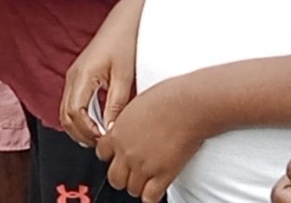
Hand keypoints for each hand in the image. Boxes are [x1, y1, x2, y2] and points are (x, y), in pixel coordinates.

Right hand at [60, 0, 139, 148]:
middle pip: (65, 116)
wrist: (124, 22)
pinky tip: (97, 123)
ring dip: (80, 127)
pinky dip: (80, 117)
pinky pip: (71, 103)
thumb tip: (112, 130)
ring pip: (66, 112)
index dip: (87, 131)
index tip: (103, 139)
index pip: (74, 113)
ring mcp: (73, 76)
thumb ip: (116, 105)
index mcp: (82, 75)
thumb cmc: (124, 43)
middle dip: (81, 133)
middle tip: (101, 143)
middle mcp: (73, 76)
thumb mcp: (125, 77)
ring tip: (100, 135)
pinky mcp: (78, 77)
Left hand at [95, 78, 206, 202]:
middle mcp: (126, 152)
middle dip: (123, 176)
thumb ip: (127, 122)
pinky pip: (149, 197)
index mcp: (117, 132)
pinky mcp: (162, 175)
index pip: (102, 154)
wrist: (188, 104)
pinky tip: (158, 187)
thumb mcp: (136, 104)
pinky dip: (152, 195)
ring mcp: (143, 165)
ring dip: (139, 185)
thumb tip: (128, 128)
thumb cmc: (168, 97)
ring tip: (149, 178)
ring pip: (131, 189)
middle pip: (114, 177)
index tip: (120, 155)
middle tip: (134, 171)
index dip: (112, 156)